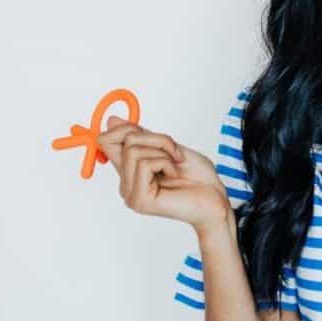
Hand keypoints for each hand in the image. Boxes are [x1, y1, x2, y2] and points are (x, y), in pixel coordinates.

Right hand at [96, 116, 230, 229]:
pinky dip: (166, 163)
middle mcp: (126, 183)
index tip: (145, 132)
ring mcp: (130, 193)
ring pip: (133, 150)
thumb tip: (111, 120)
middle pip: (122, 140)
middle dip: (155, 138)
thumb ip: (141, 136)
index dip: (123, 128)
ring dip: (163, 151)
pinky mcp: (139, 200)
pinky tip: (174, 176)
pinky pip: (145, 164)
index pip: (105, 140)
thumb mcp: (169, 147)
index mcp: (130, 170)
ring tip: (175, 166)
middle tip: (174, 153)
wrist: (216, 200)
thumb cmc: (198, 177)